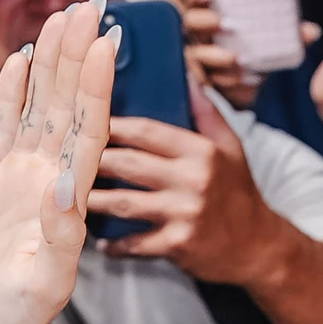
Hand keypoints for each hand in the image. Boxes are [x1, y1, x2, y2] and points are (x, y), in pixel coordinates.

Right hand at [0, 0, 116, 323]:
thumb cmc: (18, 318)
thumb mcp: (46, 280)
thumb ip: (60, 235)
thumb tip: (68, 186)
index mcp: (70, 194)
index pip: (91, 126)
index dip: (99, 83)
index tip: (109, 40)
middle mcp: (49, 175)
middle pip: (68, 102)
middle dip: (78, 52)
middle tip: (89, 3)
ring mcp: (19, 176)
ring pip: (39, 105)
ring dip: (51, 61)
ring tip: (61, 16)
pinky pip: (2, 128)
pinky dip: (10, 92)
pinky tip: (18, 59)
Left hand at [89, 77, 287, 285]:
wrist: (259, 247)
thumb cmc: (239, 193)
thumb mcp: (231, 148)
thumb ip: (207, 114)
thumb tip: (190, 76)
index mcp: (202, 151)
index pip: (147, 130)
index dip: (113, 124)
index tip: (86, 119)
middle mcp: (193, 179)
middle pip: (128, 163)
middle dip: (92, 160)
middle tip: (63, 156)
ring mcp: (184, 213)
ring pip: (123, 202)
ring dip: (92, 200)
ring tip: (69, 194)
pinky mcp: (178, 244)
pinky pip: (134, 243)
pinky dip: (114, 245)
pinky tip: (98, 242)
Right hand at [183, 0, 320, 109]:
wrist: (248, 78)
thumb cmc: (254, 45)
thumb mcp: (269, 36)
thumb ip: (287, 33)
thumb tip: (311, 32)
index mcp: (209, 15)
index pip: (196, 0)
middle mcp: (198, 36)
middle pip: (191, 24)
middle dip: (206, 23)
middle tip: (227, 25)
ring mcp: (198, 59)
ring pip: (196, 56)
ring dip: (215, 57)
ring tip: (236, 59)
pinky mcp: (207, 82)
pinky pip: (211, 83)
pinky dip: (227, 83)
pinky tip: (243, 81)